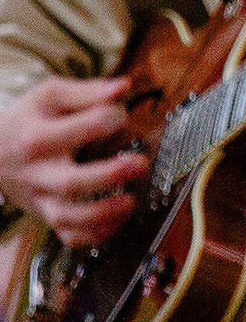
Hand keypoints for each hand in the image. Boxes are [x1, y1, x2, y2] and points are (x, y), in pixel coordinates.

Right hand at [0, 76, 149, 246]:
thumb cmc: (28, 119)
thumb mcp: (50, 95)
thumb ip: (88, 91)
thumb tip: (124, 86)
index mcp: (39, 136)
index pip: (81, 128)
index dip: (111, 118)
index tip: (121, 115)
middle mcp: (38, 172)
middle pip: (71, 183)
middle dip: (110, 176)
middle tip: (139, 163)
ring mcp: (41, 197)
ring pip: (67, 217)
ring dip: (103, 213)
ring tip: (130, 201)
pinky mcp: (46, 215)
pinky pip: (67, 235)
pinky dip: (93, 235)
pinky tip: (116, 222)